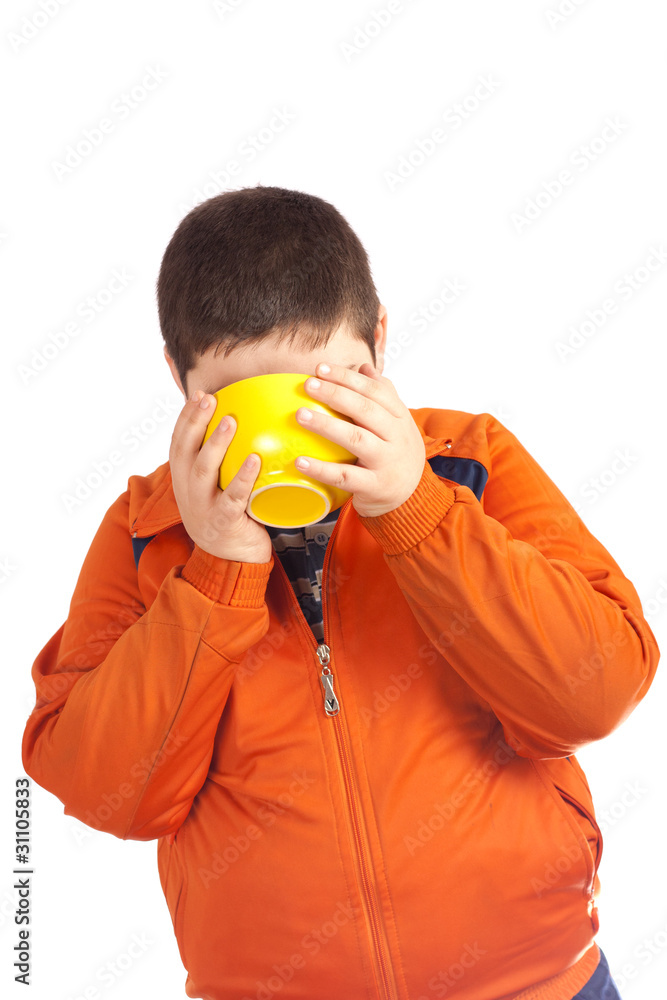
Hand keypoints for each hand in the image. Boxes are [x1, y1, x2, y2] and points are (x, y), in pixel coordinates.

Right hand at [169, 390, 272, 564]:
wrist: (228, 563)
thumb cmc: (227, 518)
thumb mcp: (213, 490)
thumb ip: (217, 464)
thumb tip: (237, 426)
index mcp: (183, 481)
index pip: (178, 443)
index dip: (186, 418)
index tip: (199, 395)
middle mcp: (188, 492)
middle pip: (186, 452)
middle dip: (196, 422)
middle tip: (210, 400)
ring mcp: (203, 508)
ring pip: (204, 471)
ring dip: (216, 444)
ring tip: (231, 421)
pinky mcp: (223, 523)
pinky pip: (233, 498)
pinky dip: (243, 477)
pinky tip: (255, 460)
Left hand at [294, 362, 425, 517]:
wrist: (412, 497)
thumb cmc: (397, 454)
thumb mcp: (398, 423)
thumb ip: (383, 394)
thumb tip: (364, 367)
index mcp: (400, 417)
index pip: (375, 391)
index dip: (347, 378)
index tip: (321, 369)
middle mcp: (397, 437)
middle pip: (365, 410)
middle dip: (335, 394)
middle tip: (309, 385)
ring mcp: (386, 462)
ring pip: (356, 439)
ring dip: (326, 425)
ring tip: (301, 415)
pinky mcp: (374, 486)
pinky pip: (346, 477)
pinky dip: (322, 469)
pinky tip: (301, 461)